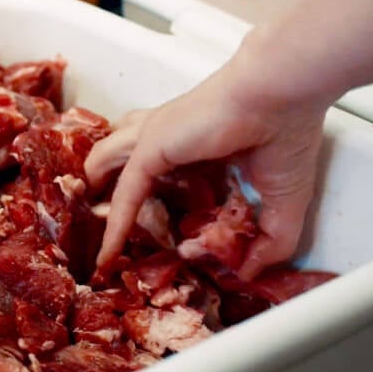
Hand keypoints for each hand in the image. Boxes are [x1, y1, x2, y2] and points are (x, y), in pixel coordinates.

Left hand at [84, 54, 329, 280]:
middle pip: (123, 163)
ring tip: (87, 231)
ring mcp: (154, 140)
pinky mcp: (149, 149)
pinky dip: (115, 226)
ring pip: (109, 168)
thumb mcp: (283, 205)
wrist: (280, 97)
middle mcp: (167, 137)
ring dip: (96, 196)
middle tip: (98, 227)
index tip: (157, 235)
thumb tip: (248, 274)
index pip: (161, 168)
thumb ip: (269, 244)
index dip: (155, 197)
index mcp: (195, 144)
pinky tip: (108, 255)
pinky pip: (124, 195)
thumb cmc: (286, 135)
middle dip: (105, 189)